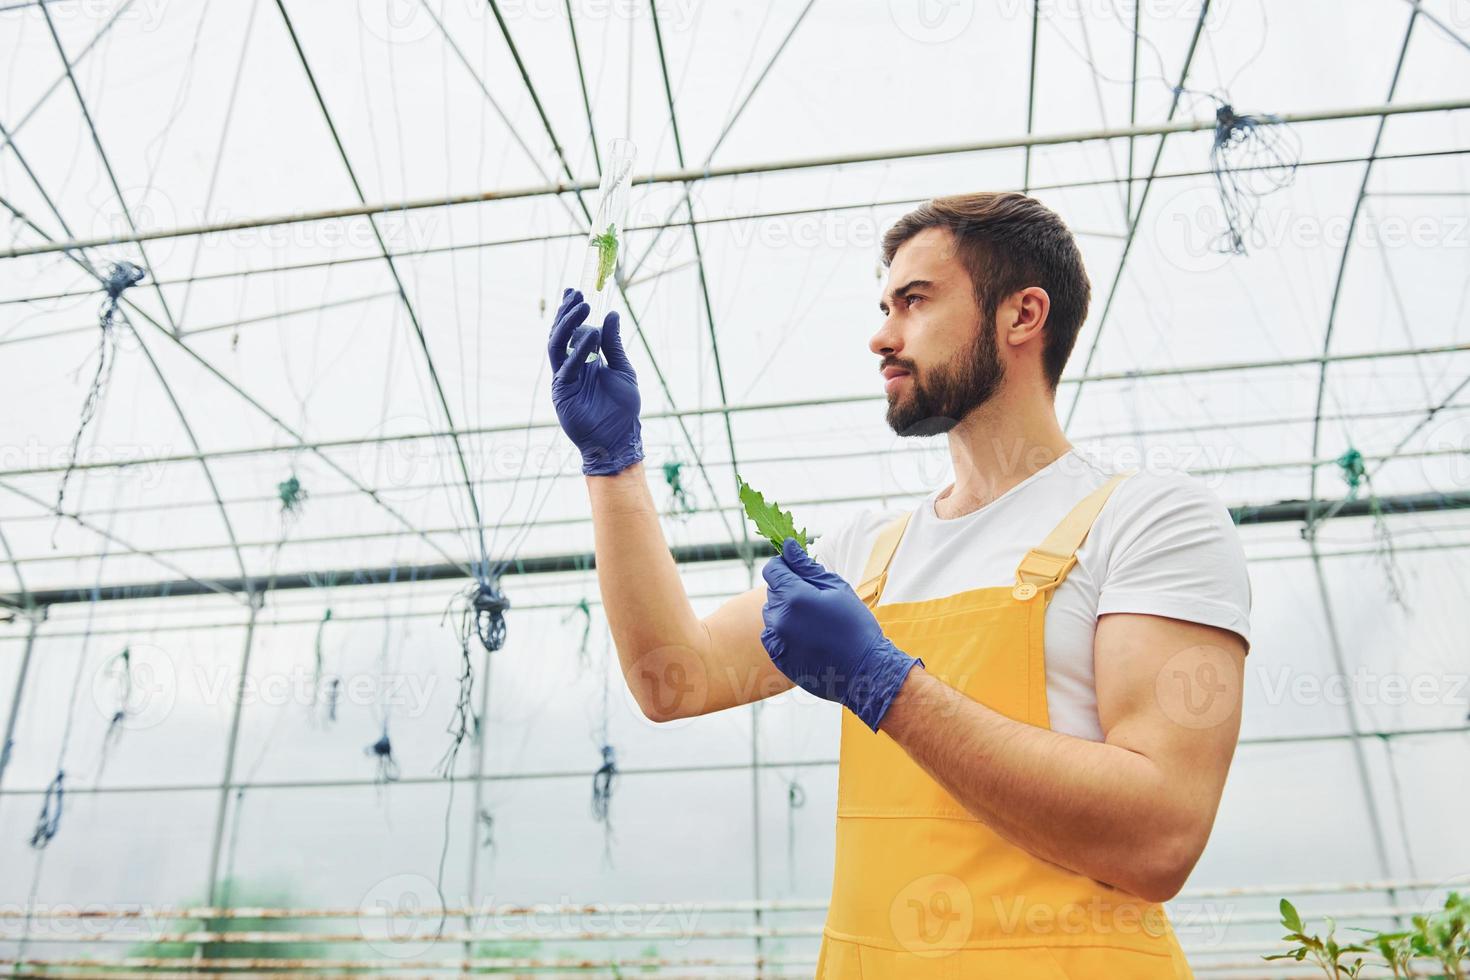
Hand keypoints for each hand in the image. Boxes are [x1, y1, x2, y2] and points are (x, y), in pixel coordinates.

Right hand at [547, 288, 643, 475]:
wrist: (618, 439)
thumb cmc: (623, 409)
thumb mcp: (623, 369)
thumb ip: (614, 344)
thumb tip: (611, 315)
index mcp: (585, 359)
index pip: (574, 329)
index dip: (572, 311)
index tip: (576, 291)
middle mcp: (571, 365)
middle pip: (561, 332)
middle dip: (566, 312)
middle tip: (577, 294)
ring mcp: (564, 377)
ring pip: (557, 344)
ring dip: (568, 324)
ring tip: (582, 307)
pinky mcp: (561, 390)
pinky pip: (565, 365)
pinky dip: (578, 349)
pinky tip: (591, 336)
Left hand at [760, 538, 923, 730]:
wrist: (864, 670)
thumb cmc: (855, 625)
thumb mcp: (836, 588)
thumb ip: (807, 567)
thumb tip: (788, 546)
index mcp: (794, 597)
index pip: (773, 569)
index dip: (785, 565)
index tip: (798, 571)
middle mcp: (779, 618)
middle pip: (772, 591)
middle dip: (789, 589)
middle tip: (816, 600)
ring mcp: (776, 639)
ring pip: (772, 613)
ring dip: (786, 611)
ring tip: (813, 621)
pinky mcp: (778, 656)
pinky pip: (772, 635)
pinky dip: (784, 632)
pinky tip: (807, 637)